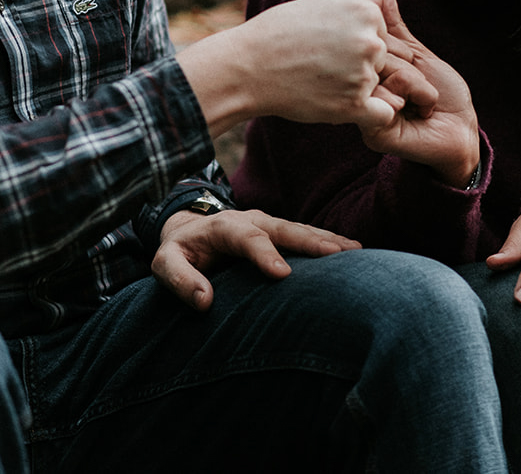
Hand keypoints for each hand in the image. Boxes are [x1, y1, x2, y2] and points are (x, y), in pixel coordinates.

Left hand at [152, 208, 361, 310]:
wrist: (186, 229)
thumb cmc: (178, 251)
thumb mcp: (164, 264)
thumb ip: (180, 280)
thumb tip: (204, 300)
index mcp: (222, 226)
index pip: (246, 237)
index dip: (264, 253)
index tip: (282, 273)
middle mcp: (250, 219)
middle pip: (284, 228)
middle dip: (311, 241)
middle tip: (339, 255)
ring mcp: (268, 224)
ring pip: (301, 229)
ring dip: (327, 240)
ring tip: (356, 251)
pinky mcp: (278, 233)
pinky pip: (306, 235)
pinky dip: (329, 242)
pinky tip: (352, 252)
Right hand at [179, 0, 402, 136]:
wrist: (246, 68)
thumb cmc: (276, 34)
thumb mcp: (316, 5)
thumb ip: (354, 5)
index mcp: (364, 12)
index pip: (379, 31)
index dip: (355, 41)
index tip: (330, 46)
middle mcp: (370, 41)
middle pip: (379, 58)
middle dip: (358, 64)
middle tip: (322, 66)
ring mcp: (364, 74)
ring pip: (376, 84)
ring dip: (355, 87)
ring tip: (319, 82)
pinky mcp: (354, 104)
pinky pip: (382, 114)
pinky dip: (371, 114)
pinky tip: (346, 109)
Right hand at [358, 0, 480, 186]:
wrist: (461, 131)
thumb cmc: (444, 94)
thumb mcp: (418, 55)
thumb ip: (396, 29)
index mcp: (370, 74)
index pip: (369, 43)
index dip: (391, 43)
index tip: (411, 58)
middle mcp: (362, 91)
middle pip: (374, 57)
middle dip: (407, 66)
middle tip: (423, 83)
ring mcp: (365, 111)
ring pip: (381, 76)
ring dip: (414, 84)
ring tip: (424, 101)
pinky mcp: (372, 129)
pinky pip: (384, 100)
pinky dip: (412, 99)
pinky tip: (420, 111)